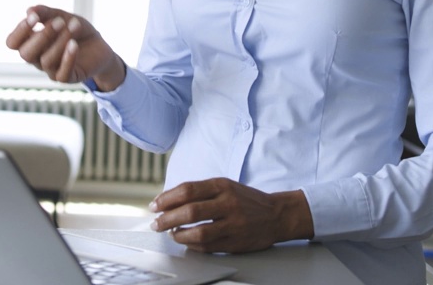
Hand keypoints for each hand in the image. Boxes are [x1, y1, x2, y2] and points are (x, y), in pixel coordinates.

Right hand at [4, 5, 125, 90]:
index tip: (34, 17)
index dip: (20, 31)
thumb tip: (29, 10)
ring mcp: (52, 70)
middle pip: (26, 54)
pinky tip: (74, 44)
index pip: (12, 43)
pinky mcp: (68, 77)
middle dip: (42, 36)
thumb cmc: (76, 29)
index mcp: (31, 43)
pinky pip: (62, 73)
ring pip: (46, 61)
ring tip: (75, 26)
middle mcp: (37, 59)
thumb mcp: (63, 16)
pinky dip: (68, 58)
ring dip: (60, 42)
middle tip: (60, 21)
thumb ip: (46, 13)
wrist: (100, 45)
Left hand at [148, 178, 313, 253]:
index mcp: (222, 186)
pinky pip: (207, 246)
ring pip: (198, 232)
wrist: (277, 215)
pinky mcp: (235, 242)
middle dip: (167, 219)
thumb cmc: (246, 199)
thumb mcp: (225, 185)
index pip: (187, 190)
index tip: (154, 205)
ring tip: (171, 233)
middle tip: (156, 224)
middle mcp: (228, 203)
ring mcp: (233, 224)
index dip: (166, 199)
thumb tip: (168, 200)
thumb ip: (200, 191)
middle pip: (190, 211)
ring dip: (178, 234)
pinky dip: (192, 245)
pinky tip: (186, 241)